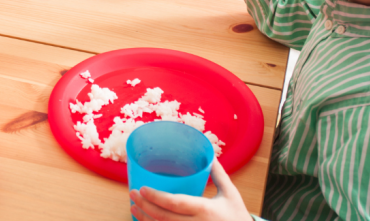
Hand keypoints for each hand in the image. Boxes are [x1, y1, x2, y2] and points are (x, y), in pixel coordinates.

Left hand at [130, 160, 250, 220]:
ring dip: (144, 219)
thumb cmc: (237, 216)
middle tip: (132, 194)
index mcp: (205, 210)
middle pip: (163, 217)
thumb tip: (210, 155)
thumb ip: (219, 174)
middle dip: (144, 206)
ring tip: (133, 207)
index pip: (174, 203)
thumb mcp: (230, 194)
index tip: (141, 188)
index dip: (155, 196)